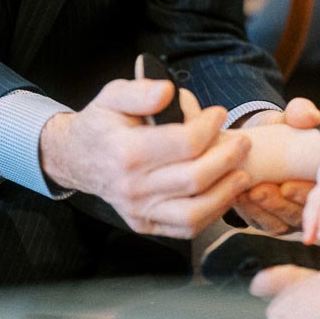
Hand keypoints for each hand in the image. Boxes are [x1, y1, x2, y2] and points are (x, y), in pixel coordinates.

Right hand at [39, 80, 249, 239]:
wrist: (77, 157)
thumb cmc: (102, 123)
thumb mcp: (114, 95)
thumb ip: (141, 91)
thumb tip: (167, 91)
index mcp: (126, 152)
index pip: (183, 144)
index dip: (208, 127)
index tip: (219, 113)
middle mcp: (132, 187)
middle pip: (194, 178)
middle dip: (227, 158)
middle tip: (242, 141)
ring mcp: (138, 210)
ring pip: (193, 212)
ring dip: (225, 193)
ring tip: (242, 173)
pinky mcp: (144, 224)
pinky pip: (185, 228)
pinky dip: (211, 214)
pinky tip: (224, 193)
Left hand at [233, 97, 319, 232]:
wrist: (254, 139)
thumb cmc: (279, 130)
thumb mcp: (289, 118)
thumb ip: (301, 113)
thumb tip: (311, 116)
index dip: (303, 194)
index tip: (286, 186)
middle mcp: (309, 202)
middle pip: (298, 214)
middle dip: (278, 205)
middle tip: (260, 192)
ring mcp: (288, 214)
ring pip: (278, 222)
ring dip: (261, 210)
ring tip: (245, 194)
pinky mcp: (268, 219)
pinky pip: (261, 222)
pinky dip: (250, 212)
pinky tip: (237, 198)